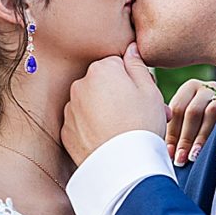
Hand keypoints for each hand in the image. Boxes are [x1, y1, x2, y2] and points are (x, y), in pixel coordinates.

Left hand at [62, 43, 167, 165]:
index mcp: (101, 69)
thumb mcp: (149, 90)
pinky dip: (94, 128)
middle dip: (120, 95)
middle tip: (141, 115)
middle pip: (103, 84)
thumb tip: (131, 48)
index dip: (134, 80)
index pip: (118, 64)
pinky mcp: (66, 131)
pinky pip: (83, 123)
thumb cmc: (142, 124)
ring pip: (92, 103)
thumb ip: (137, 65)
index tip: (145, 96)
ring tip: (127, 130)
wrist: (123, 167)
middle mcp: (80, 85)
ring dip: (106, 111)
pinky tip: (111, 140)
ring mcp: (70, 109)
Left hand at [166, 79, 215, 165]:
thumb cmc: (203, 121)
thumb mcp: (189, 119)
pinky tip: (212, 149)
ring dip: (201, 138)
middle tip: (179, 158)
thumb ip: (178, 128)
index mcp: (190, 88)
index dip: (172, 132)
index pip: (177, 108)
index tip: (168, 152)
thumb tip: (168, 149)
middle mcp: (207, 87)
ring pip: (211, 113)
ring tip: (193, 156)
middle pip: (193, 111)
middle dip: (185, 138)